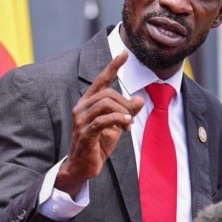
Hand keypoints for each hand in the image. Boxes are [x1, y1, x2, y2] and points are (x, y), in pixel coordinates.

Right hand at [56, 51, 144, 197]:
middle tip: (131, 117)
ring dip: (122, 112)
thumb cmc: (97, 145)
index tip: (124, 54)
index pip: (101, 80)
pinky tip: (125, 124)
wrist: (82, 167)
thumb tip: (140, 100)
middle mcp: (81, 108)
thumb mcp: (116, 126)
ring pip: (105, 103)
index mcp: (88, 103)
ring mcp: (81, 120)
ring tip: (128, 125)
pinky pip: (102, 120)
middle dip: (125, 103)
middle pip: (107, 93)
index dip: (113, 66)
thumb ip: (127, 112)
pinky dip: (117, 119)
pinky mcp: (84, 133)